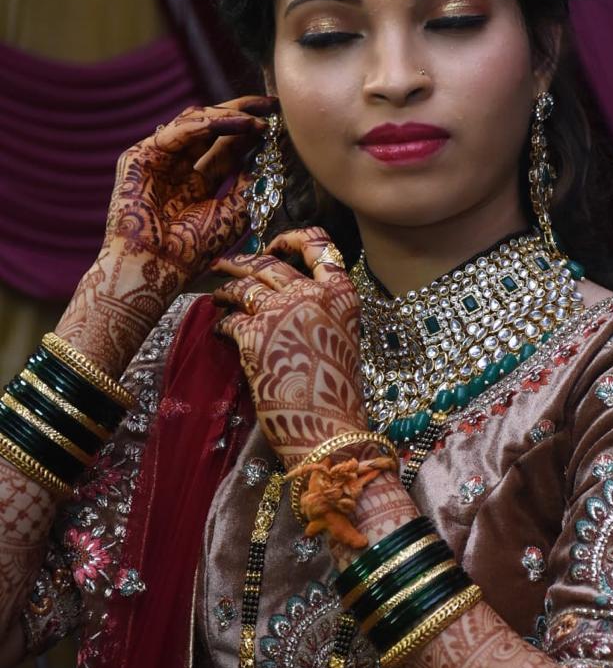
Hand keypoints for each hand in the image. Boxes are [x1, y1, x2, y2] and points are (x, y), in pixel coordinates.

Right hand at [55, 94, 276, 374]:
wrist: (158, 269)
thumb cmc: (193, 251)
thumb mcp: (234, 213)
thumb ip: (250, 184)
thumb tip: (269, 156)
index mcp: (198, 183)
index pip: (227, 147)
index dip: (251, 132)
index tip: (279, 120)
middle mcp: (178, 168)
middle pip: (211, 128)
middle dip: (241, 113)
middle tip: (270, 105)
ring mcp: (157, 161)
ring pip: (194, 124)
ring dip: (227, 117)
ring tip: (256, 119)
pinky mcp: (138, 159)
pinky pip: (175, 133)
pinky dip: (203, 125)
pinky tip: (231, 124)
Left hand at [210, 227, 367, 464]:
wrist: (328, 430)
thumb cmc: (336, 394)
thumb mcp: (340, 339)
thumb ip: (320, 312)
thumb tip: (286, 298)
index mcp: (341, 296)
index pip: (320, 245)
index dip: (292, 238)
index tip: (274, 245)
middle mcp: (313, 295)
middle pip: (270, 262)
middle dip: (242, 261)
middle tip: (225, 264)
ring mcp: (283, 312)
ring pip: (245, 286)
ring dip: (226, 289)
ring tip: (216, 296)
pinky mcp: (255, 335)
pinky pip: (229, 319)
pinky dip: (221, 324)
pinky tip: (219, 332)